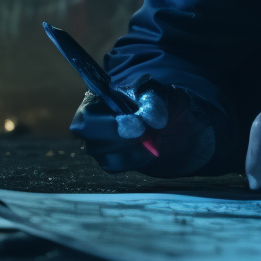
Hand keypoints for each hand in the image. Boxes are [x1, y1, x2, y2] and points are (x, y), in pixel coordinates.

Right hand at [70, 78, 213, 176]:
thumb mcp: (162, 93)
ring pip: (106, 157)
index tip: (138, 126)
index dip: (109, 125)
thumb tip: (151, 118)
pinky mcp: (114, 162)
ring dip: (133, 150)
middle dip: (118, 139)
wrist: (172, 121)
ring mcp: (101, 146)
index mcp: (96, 101)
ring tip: (154, 138)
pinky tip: (151, 149)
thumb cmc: (160, 101)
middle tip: (147, 135)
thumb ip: (154, 100)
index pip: (87, 118)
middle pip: (89, 140)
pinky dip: (137, 160)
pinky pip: (119, 167)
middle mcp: (93, 125)